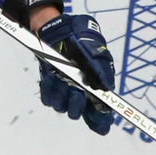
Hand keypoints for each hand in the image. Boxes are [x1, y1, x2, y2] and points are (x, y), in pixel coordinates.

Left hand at [34, 11, 114, 134]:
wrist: (58, 29)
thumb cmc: (80, 37)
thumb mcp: (94, 48)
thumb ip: (100, 68)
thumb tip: (107, 88)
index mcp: (96, 86)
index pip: (100, 112)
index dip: (101, 121)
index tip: (102, 125)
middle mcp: (81, 92)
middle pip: (79, 112)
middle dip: (77, 105)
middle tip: (76, 92)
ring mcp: (64, 91)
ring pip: (62, 107)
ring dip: (61, 95)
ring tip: (59, 78)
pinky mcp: (50, 88)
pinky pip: (48, 99)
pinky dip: (49, 90)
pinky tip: (50, 77)